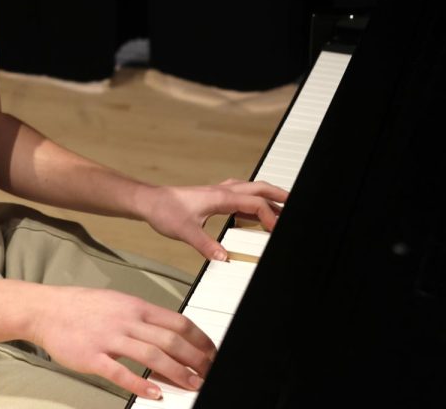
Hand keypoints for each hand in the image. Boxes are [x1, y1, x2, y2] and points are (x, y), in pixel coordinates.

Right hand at [28, 285, 214, 398]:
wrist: (47, 310)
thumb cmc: (83, 308)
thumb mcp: (119, 303)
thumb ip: (144, 320)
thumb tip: (171, 336)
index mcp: (136, 307)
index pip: (178, 322)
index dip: (200, 339)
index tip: (211, 353)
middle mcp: (126, 320)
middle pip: (170, 340)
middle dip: (195, 359)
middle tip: (208, 373)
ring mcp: (109, 338)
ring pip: (151, 356)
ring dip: (176, 373)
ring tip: (191, 386)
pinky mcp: (93, 356)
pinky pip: (121, 372)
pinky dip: (140, 385)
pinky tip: (154, 394)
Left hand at [138, 179, 289, 261]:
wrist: (149, 201)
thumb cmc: (165, 211)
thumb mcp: (185, 231)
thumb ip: (205, 245)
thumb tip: (223, 258)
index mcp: (220, 197)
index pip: (254, 203)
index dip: (270, 216)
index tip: (277, 230)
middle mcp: (222, 191)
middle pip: (258, 188)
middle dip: (279, 194)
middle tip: (295, 203)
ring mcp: (218, 192)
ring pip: (250, 188)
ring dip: (268, 195)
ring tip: (282, 205)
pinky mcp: (213, 196)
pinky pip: (240, 194)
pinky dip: (253, 200)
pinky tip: (254, 211)